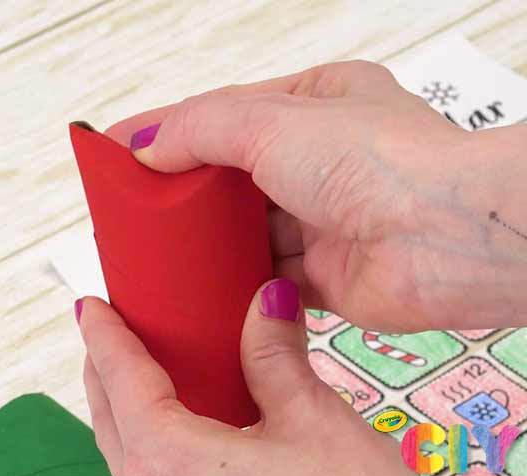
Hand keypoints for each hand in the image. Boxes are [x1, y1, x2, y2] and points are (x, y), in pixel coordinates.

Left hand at [77, 282, 417, 475]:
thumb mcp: (313, 420)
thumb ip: (276, 354)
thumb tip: (269, 298)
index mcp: (171, 461)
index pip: (122, 381)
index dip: (104, 337)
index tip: (90, 307)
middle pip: (110, 417)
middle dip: (104, 368)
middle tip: (111, 329)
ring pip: (125, 450)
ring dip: (123, 404)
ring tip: (137, 368)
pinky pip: (149, 474)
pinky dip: (147, 435)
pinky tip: (176, 420)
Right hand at [106, 61, 526, 332]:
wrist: (443, 240)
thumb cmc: (378, 161)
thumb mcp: (272, 121)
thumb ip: (202, 128)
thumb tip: (148, 148)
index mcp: (315, 104)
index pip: (224, 115)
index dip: (168, 129)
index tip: (118, 147)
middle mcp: (322, 160)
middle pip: (233, 176)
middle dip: (184, 190)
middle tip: (131, 206)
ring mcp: (323, 218)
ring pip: (246, 230)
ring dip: (207, 240)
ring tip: (156, 249)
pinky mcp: (324, 273)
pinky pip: (265, 277)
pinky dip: (234, 282)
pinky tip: (199, 285)